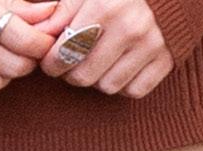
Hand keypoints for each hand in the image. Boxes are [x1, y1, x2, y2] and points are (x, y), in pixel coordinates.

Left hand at [38, 0, 171, 96]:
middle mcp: (130, 27)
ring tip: (99, 59)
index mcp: (106, 5)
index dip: (51, 62)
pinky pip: (134, 91)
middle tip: (74, 61)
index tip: (51, 59)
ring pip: (107, 87)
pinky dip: (124, 84)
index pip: (65, 53)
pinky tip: (121, 65)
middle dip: (72, 73)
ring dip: (98, 78)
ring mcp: (151, 45)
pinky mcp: (165, 60)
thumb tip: (37, 35)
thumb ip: (60, 12)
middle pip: (83, 76)